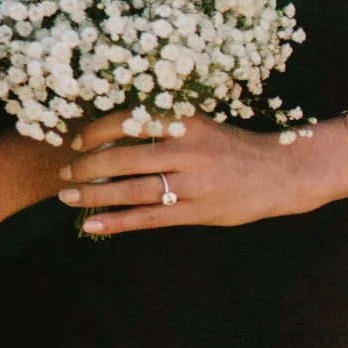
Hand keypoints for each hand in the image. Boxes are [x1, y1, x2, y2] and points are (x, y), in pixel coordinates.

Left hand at [61, 112, 340, 233]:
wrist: (283, 173)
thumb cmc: (232, 147)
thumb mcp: (199, 126)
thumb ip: (162, 129)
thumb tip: (110, 135)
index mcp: (185, 123)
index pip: (129, 122)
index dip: (96, 132)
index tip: (76, 141)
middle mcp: (188, 152)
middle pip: (124, 159)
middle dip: (87, 167)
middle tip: (64, 173)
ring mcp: (194, 184)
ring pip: (132, 190)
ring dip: (94, 195)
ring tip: (67, 198)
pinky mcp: (199, 212)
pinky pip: (149, 218)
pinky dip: (117, 222)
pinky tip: (91, 225)